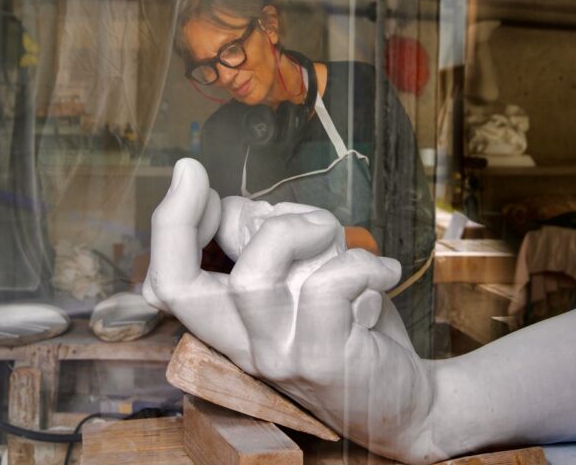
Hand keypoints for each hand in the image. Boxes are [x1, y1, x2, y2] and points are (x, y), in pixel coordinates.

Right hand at [143, 158, 434, 461]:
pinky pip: (327, 288)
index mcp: (234, 325)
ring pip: (256, 276)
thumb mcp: (309, 280)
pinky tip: (384, 272)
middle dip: (198, 218)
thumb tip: (247, 208)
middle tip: (238, 192)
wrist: (406, 400)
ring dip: (303, 232)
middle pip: (183, 285)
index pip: (172, 281)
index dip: (170, 223)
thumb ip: (275, 247)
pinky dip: (361, 263)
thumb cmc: (355, 329)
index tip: (190, 174)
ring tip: (340, 240)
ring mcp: (280, 356)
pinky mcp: (323, 360)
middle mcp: (245, 345)